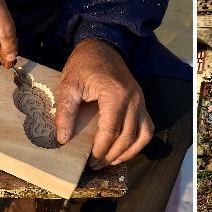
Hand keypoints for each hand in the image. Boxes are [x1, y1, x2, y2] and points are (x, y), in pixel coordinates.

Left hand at [55, 39, 153, 168]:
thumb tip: (63, 139)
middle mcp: (133, 99)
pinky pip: (147, 127)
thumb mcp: (68, 84)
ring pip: (141, 135)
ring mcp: (140, 100)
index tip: (87, 161)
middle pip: (127, 137)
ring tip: (109, 161)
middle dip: (110, 156)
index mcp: (115, 94)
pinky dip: (138, 142)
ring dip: (127, 153)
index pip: (110, 131)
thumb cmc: (84, 64)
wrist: (102, 46)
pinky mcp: (142, 102)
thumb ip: (65, 111)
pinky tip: (124, 150)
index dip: (99, 150)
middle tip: (94, 165)